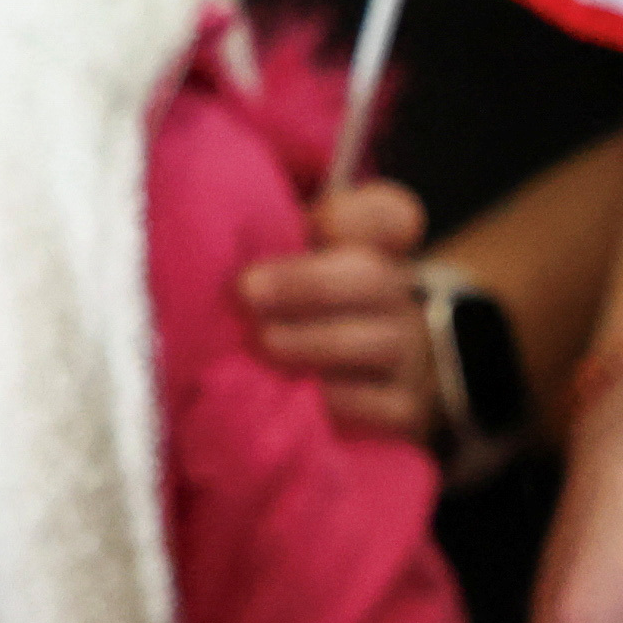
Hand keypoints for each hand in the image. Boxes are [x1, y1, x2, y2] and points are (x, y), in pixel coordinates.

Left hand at [232, 176, 446, 449]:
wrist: (359, 384)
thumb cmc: (302, 314)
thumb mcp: (291, 267)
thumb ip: (271, 242)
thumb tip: (215, 229)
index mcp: (372, 248)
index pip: (389, 214)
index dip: (360, 215)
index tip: (317, 224)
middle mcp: (397, 296)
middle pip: (370, 277)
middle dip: (305, 283)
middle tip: (246, 292)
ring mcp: (408, 353)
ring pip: (379, 341)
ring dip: (314, 341)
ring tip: (263, 343)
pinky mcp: (406, 407)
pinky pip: (381, 405)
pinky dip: (337, 400)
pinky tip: (295, 397)